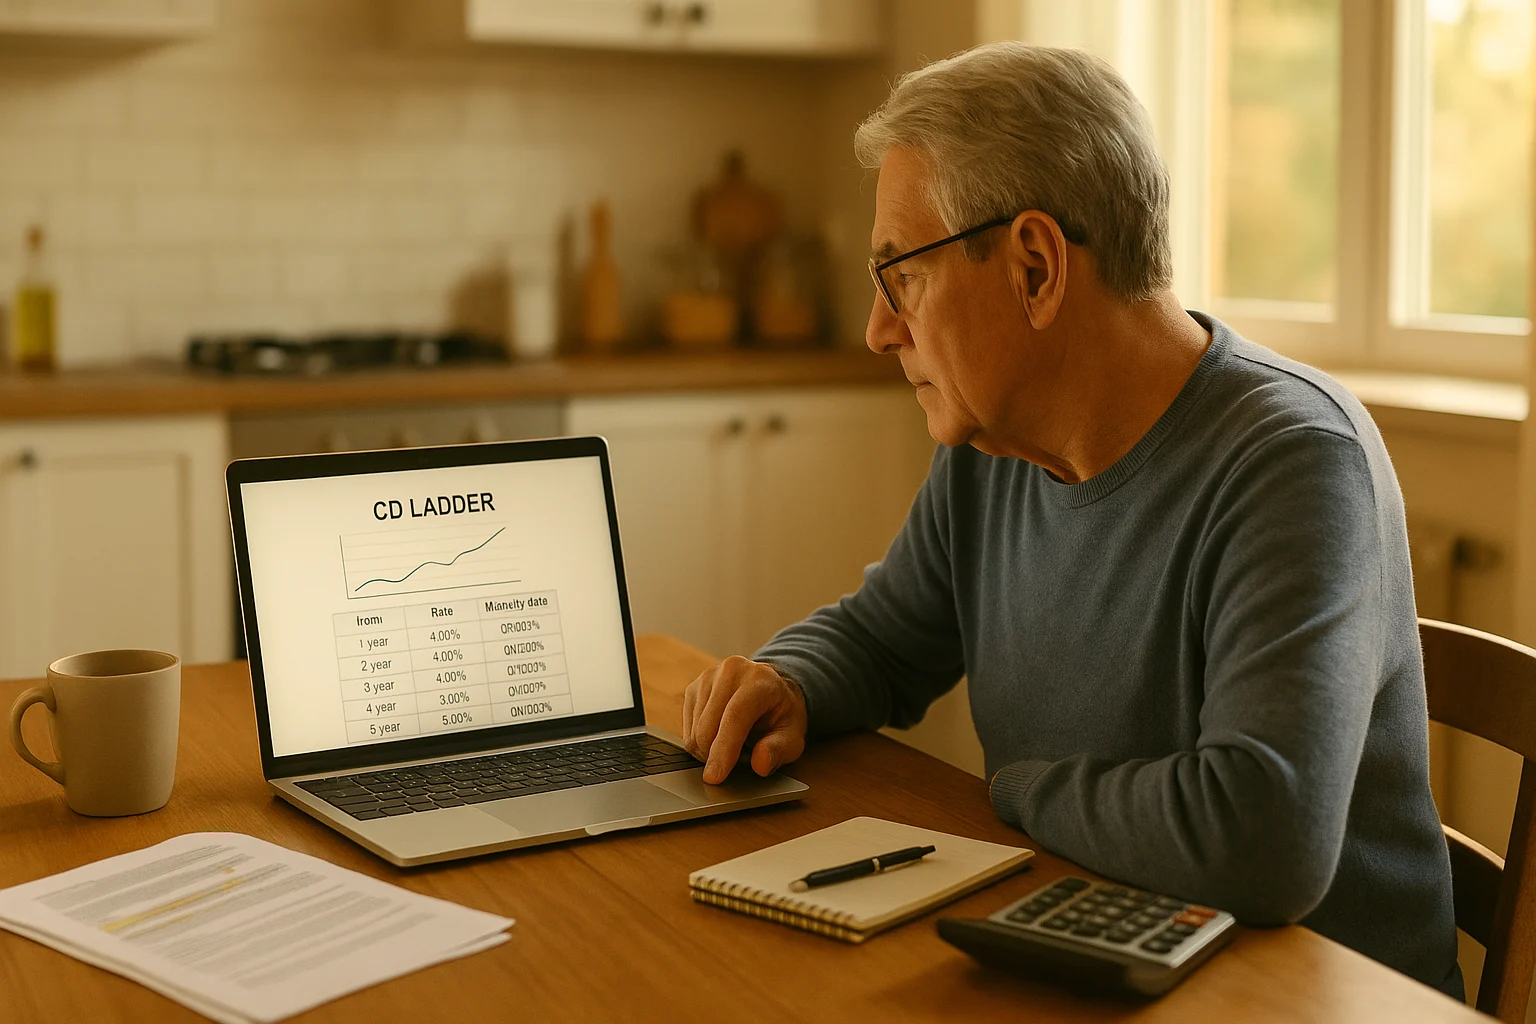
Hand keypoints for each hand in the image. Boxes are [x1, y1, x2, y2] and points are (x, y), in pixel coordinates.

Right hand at [681, 656, 807, 784]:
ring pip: (694, 731)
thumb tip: (760, 764)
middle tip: (738, 758)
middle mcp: (731, 672)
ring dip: (708, 749)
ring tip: (732, 742)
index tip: (714, 777)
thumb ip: (778, 750)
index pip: (735, 717)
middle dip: (716, 756)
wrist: (770, 688)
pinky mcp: (693, 687)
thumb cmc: (781, 714)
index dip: (723, 750)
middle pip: (708, 726)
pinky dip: (700, 741)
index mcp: (760, 680)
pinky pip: (687, 728)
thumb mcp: (792, 736)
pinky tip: (718, 734)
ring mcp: (708, 677)